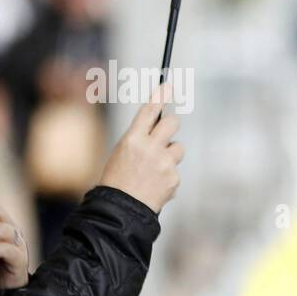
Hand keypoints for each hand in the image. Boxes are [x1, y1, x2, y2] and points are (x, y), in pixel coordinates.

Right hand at [97, 91, 183, 213]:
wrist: (121, 209)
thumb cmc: (118, 179)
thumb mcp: (122, 153)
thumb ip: (141, 140)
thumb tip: (159, 128)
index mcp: (132, 139)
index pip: (149, 111)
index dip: (160, 96)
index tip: (168, 86)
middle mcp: (150, 148)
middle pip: (172, 123)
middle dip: (171, 125)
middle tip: (165, 133)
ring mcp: (164, 163)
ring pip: (178, 148)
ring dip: (170, 155)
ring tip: (154, 170)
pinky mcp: (174, 177)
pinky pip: (175, 169)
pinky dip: (168, 175)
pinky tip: (155, 185)